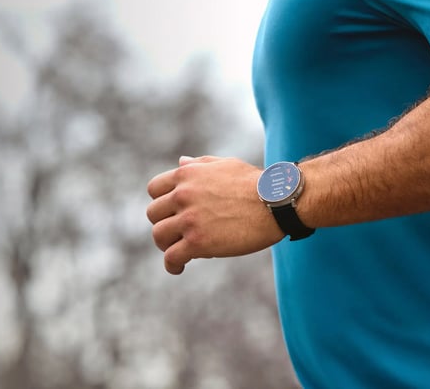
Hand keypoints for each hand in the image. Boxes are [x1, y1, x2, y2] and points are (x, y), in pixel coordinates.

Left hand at [146, 156, 284, 273]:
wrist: (276, 202)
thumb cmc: (255, 183)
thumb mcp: (224, 165)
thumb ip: (199, 165)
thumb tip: (180, 161)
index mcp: (186, 175)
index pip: (154, 189)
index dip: (161, 202)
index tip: (171, 212)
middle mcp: (183, 195)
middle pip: (153, 214)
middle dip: (163, 223)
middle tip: (176, 233)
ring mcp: (189, 219)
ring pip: (159, 236)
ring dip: (166, 244)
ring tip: (177, 250)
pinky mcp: (198, 242)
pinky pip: (171, 256)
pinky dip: (172, 265)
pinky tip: (178, 268)